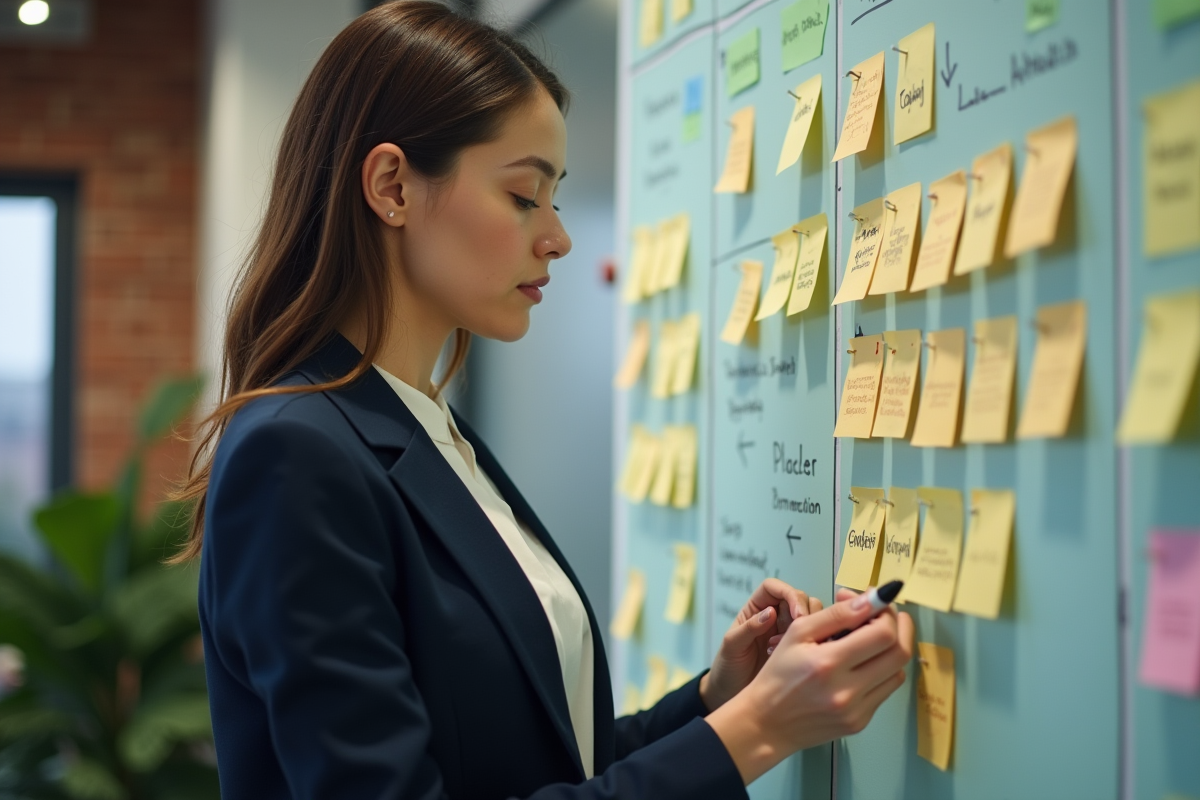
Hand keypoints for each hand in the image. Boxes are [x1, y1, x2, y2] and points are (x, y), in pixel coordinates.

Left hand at [700, 579, 822, 711]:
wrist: (731, 694)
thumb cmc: (727, 668)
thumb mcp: (732, 647)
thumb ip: (749, 628)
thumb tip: (770, 613)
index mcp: (756, 608)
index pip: (775, 588)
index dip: (788, 593)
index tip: (796, 612)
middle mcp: (774, 616)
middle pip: (798, 598)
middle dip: (804, 611)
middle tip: (802, 630)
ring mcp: (788, 632)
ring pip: (811, 616)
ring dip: (809, 628)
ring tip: (789, 648)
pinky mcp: (798, 648)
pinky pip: (814, 637)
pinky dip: (813, 643)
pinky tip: (799, 657)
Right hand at [704, 591, 913, 784]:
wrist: (768, 722)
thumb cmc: (778, 674)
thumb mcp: (797, 633)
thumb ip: (836, 614)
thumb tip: (872, 599)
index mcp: (828, 663)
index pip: (882, 634)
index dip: (886, 612)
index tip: (877, 600)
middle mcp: (847, 690)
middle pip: (900, 653)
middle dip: (900, 626)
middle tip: (888, 613)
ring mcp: (857, 710)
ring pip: (898, 672)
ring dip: (892, 647)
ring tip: (874, 635)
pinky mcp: (860, 722)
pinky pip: (886, 690)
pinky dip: (883, 670)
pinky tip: (866, 660)